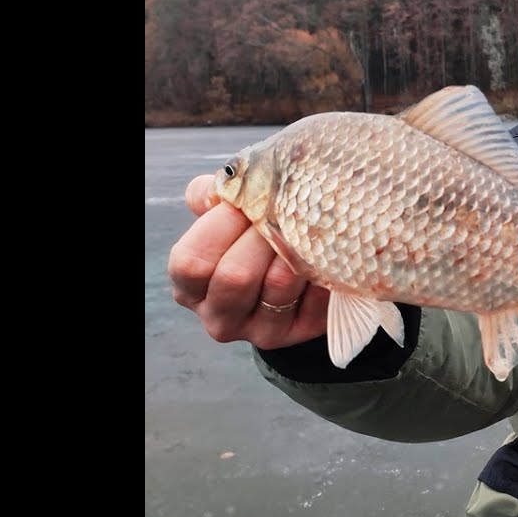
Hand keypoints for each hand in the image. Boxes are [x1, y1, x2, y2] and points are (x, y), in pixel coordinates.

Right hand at [168, 174, 328, 348]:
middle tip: (285, 211)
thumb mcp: (228, 213)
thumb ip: (216, 193)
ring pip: (279, 283)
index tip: (246, 202)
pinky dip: (324, 268)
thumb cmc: (253, 235)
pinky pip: (315, 296)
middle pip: (235, 275)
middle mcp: (218, 316)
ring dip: (297, 247)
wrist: (299, 269)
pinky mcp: (299, 334)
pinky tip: (327, 254)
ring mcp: (258, 331)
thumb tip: (227, 182)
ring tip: (308, 226)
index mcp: (190, 286)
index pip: (192, 261)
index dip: (220, 226)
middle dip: (264, 234)